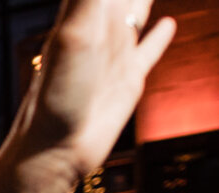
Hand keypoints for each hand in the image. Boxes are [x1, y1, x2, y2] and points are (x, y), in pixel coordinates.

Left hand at [19, 0, 175, 182]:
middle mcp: (101, 24)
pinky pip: (149, 50)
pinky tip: (166, 24)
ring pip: (138, 8)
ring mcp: (115, 52)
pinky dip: (159, 35)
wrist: (52, 152)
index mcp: (88, 8)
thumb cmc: (58, 97)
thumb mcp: (76, 31)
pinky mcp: (128, 81)